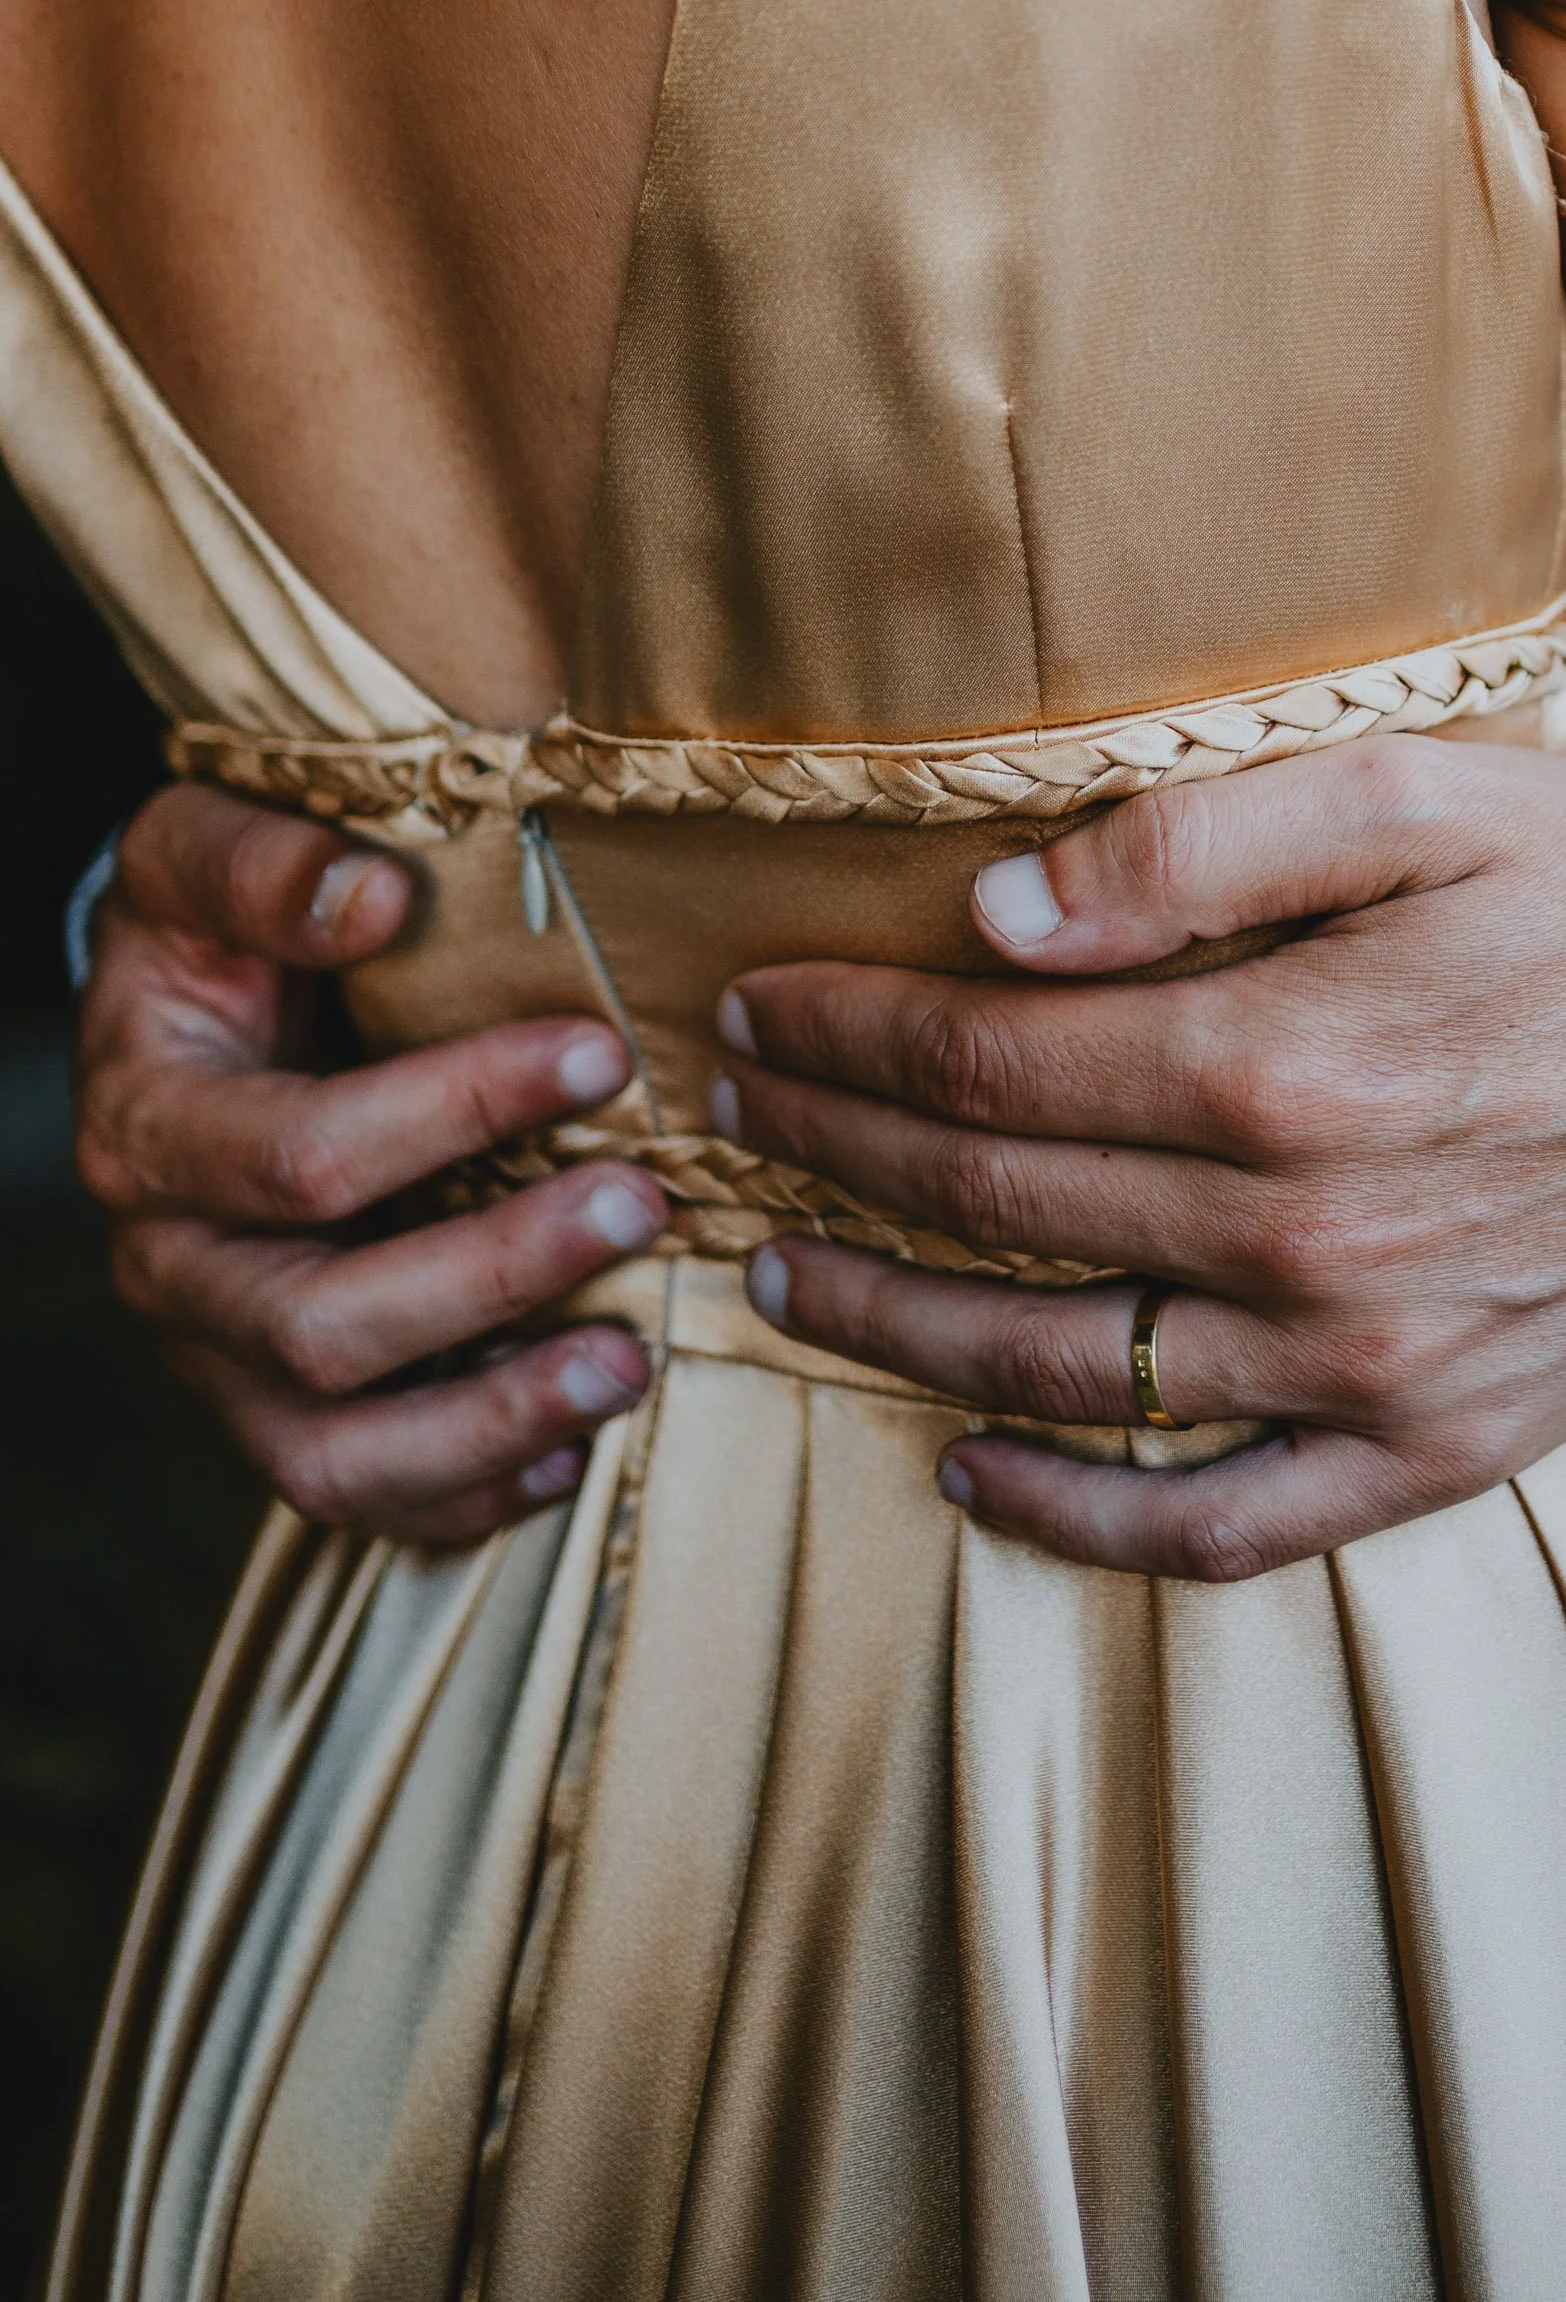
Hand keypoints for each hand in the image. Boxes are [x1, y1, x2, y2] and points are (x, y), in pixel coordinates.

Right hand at [77, 785, 664, 1542]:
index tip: (600, 1054)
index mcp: (148, 1125)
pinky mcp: (272, 1408)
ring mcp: (215, 1356)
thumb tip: (374, 894)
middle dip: (496, 1273)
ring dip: (492, 1421)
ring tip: (628, 1365)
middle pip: (318, 1325)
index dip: (456, 1111)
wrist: (177, 1003)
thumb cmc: (212, 921)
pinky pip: (357, 1495)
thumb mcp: (200, 844)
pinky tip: (574, 1452)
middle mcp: (168, 1264)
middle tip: (644, 1203)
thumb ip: (266, 862)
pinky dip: (466, 1492)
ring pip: (329, 1454)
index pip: (303, 1154)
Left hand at [717, 741, 1565, 1581]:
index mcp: (1286, 1060)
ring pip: (1064, 1371)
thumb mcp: (1422, 796)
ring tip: (779, 1289)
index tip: (756, 1008)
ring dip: (894, 1332)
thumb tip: (1003, 908)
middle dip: (828, 1158)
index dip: (847, 1034)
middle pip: (993, 1209)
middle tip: (732, 1119)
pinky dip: (1079, 1517)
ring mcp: (1365, 1363)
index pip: (986, 1060)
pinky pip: (1219, 1520)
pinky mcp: (1430, 1444)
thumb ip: (1200, 842)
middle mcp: (1304, 1233)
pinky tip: (972, 1473)